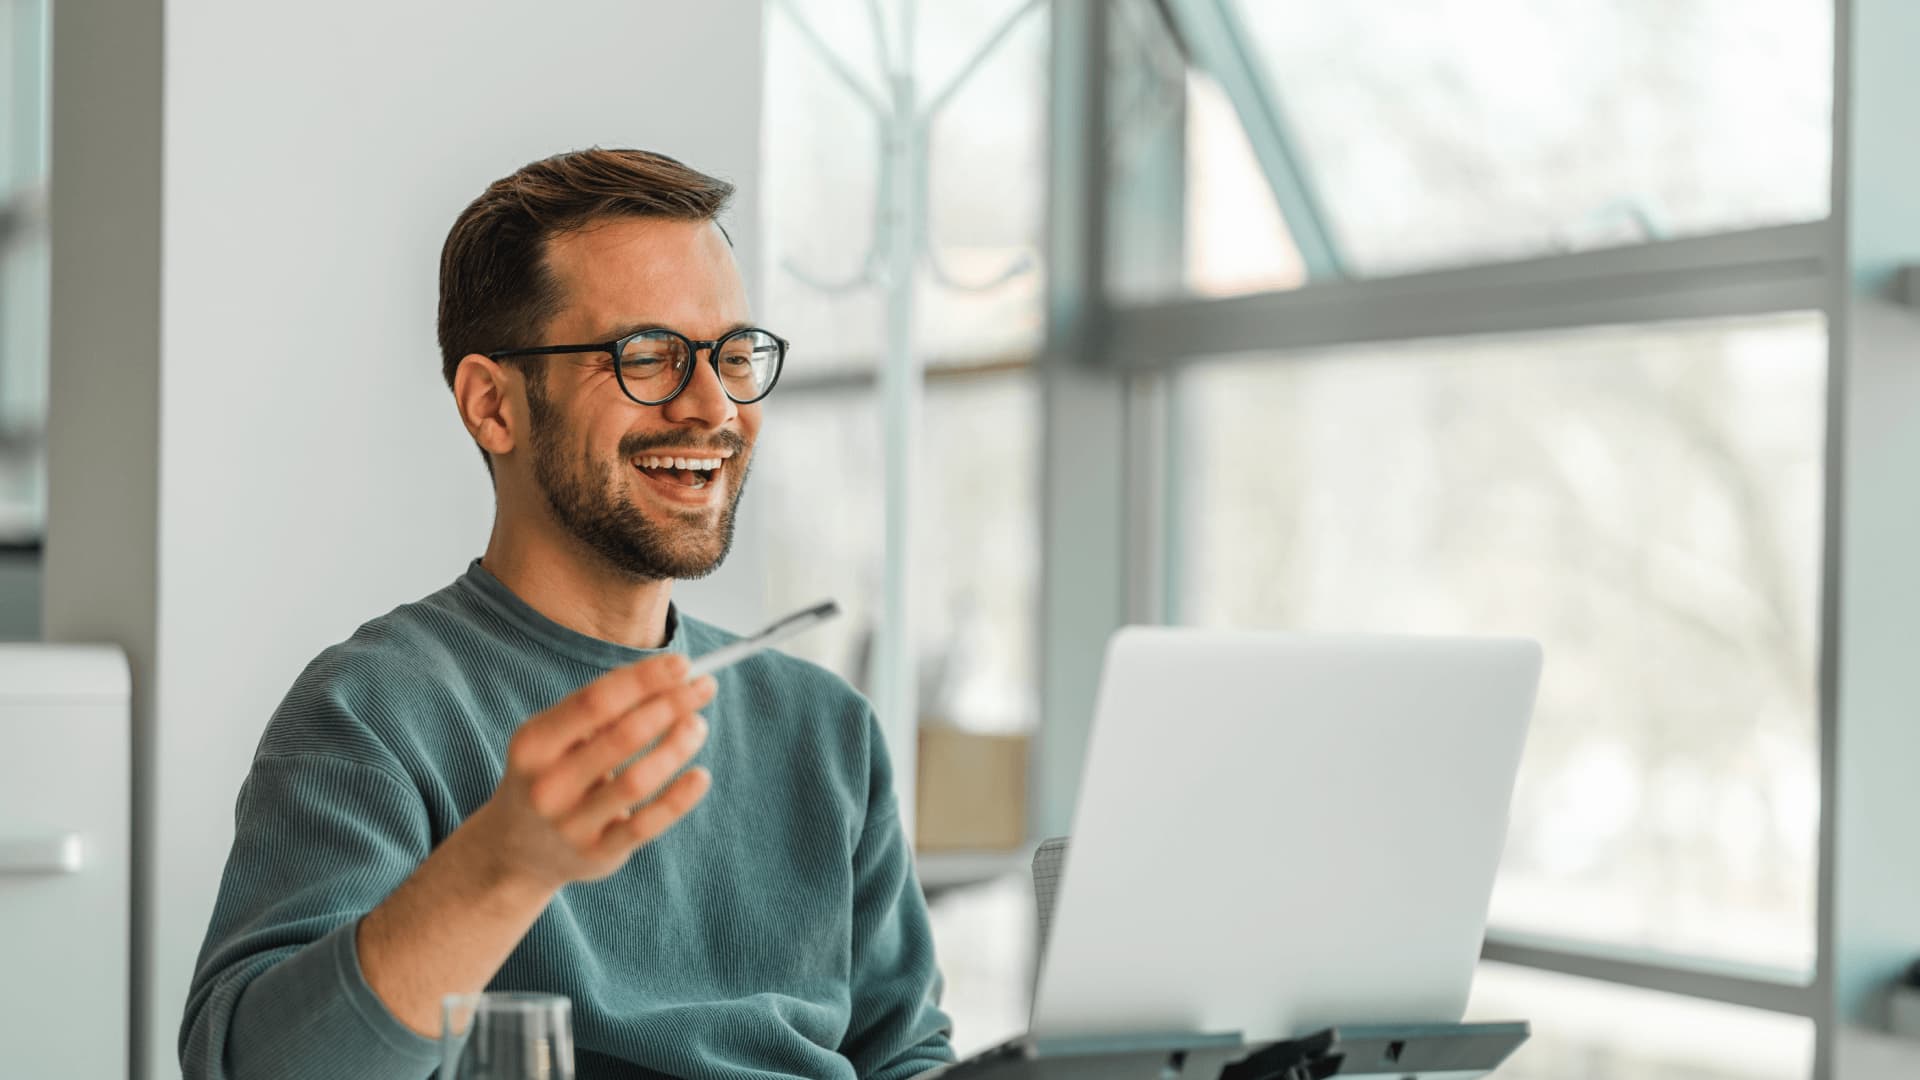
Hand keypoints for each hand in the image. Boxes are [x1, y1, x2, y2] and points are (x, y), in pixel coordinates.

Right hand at [465, 653, 715, 893]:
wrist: (516, 850)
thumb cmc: (551, 774)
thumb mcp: (554, 739)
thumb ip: (599, 710)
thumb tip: (669, 677)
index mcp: (533, 743)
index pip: (596, 700)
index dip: (644, 679)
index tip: (683, 664)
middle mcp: (547, 785)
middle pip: (622, 736)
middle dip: (671, 705)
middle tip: (704, 687)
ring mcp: (571, 824)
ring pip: (638, 781)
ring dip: (677, 747)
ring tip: (699, 725)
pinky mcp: (597, 854)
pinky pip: (647, 824)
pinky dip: (679, 798)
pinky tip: (701, 776)